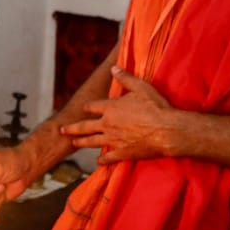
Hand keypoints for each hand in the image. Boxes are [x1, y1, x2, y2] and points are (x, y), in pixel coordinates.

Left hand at [59, 67, 179, 164]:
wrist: (167, 130)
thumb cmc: (156, 107)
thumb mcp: (141, 88)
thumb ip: (125, 78)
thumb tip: (114, 68)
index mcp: (110, 108)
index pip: (92, 107)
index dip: (88, 107)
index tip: (84, 109)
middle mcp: (107, 124)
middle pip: (84, 126)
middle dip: (73, 128)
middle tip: (62, 130)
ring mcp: (113, 139)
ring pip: (92, 141)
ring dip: (81, 142)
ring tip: (74, 142)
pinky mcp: (122, 152)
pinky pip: (108, 157)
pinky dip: (101, 160)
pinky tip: (97, 161)